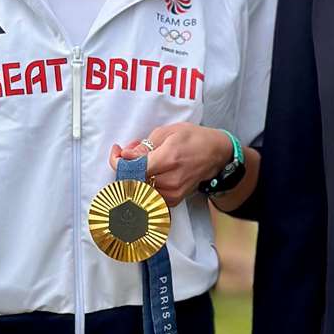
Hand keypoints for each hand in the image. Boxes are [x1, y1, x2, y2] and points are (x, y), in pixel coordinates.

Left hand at [109, 124, 232, 206]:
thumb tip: (126, 155)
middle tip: (131, 151)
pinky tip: (150, 171)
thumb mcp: (168, 132)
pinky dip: (144, 183)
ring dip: (134, 174)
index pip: (133, 168)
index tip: (117, 153)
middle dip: (127, 165)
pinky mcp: (173, 200)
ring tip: (144, 160)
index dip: (118, 162)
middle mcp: (171, 180)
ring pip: (140, 188)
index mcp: (169, 160)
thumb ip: (144, 146)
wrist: (216, 154)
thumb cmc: (194, 139)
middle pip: (134, 180)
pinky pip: (149, 195)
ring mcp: (173, 193)